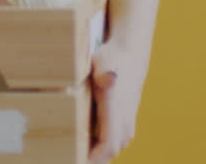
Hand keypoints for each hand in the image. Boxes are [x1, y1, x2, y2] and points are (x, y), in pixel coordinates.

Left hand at [88, 40, 145, 163]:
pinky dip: (106, 146)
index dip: (94, 158)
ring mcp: (128, 118)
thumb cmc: (112, 57)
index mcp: (115, 110)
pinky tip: (92, 144)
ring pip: (117, 146)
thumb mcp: (103, 62)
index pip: (108, 145)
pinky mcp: (127, 116)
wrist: (131, 52)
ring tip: (82, 155)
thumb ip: (105, 73)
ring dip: (102, 153)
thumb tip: (108, 78)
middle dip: (95, 159)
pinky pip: (119, 139)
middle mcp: (124, 119)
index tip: (78, 160)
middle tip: (74, 158)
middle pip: (112, 151)